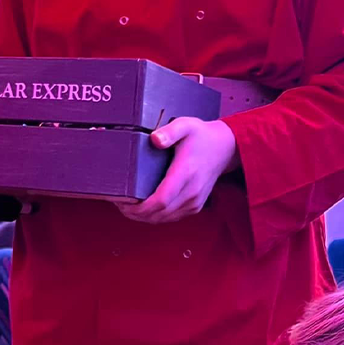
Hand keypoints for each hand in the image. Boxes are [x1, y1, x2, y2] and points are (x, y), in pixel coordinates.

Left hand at [119, 117, 237, 223]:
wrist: (224, 148)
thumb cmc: (201, 136)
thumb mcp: (186, 125)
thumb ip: (170, 132)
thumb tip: (155, 140)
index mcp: (186, 172)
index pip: (162, 200)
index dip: (140, 207)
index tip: (124, 203)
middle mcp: (192, 191)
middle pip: (159, 214)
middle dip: (136, 214)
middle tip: (119, 204)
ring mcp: (194, 201)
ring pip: (164, 219)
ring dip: (143, 218)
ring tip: (127, 208)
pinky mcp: (194, 206)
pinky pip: (171, 218)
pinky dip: (155, 217)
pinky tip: (143, 209)